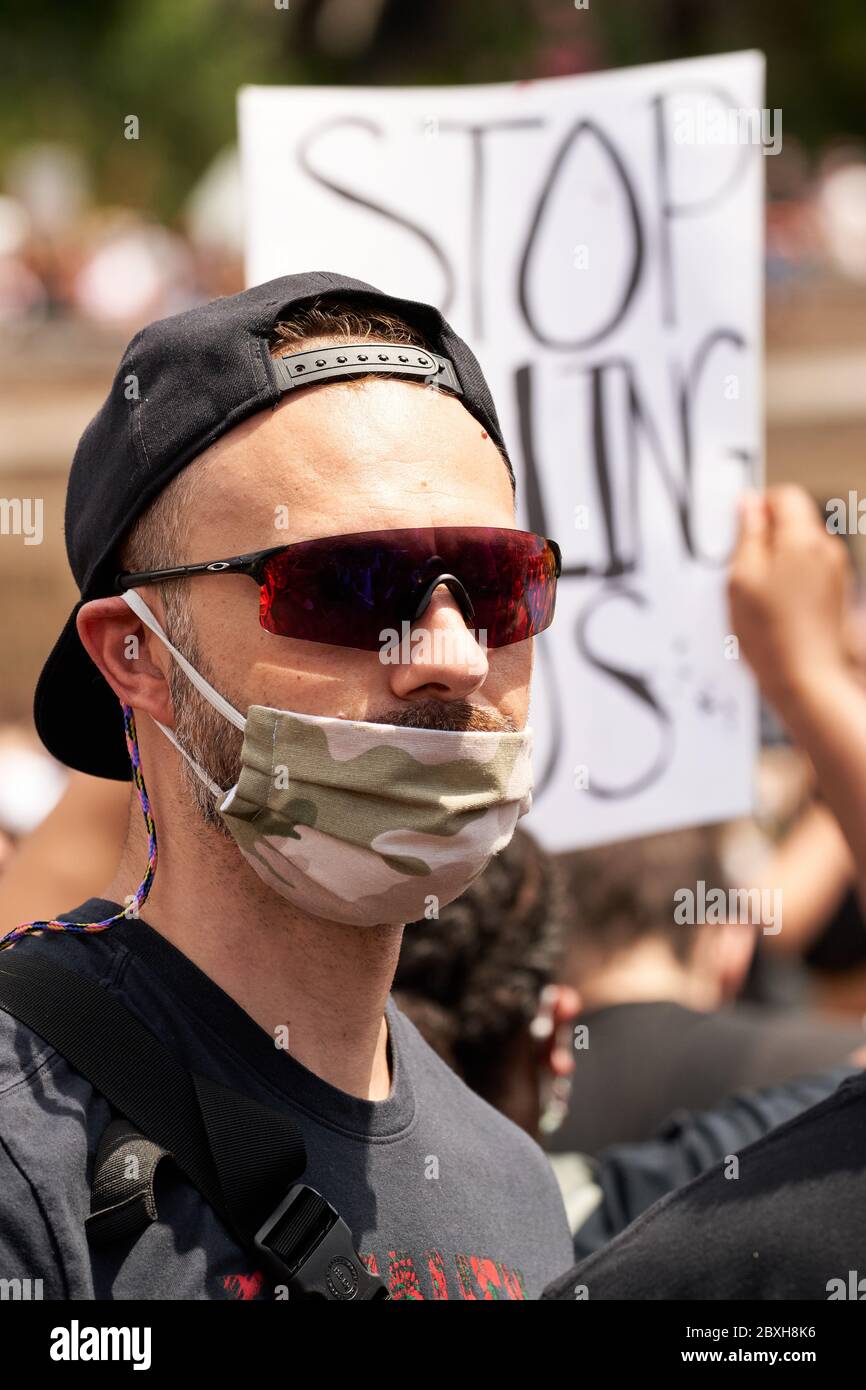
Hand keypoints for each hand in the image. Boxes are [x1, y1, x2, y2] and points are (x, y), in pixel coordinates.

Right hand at [728, 486, 853, 716]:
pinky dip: (789, 580)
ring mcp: (835, 572)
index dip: (757, 506)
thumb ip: (747, 534)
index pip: (784, 495)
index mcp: (803, 540)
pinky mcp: (835, 593)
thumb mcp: (741, 578)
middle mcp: (826, 550)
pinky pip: (807, 571)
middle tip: (742, 568)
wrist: (806, 679)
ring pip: (799, 547)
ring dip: (776, 560)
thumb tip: (747, 504)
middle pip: (794, 521)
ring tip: (757, 594)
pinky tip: (773, 608)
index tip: (740, 526)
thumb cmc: (772, 636)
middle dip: (766, 537)